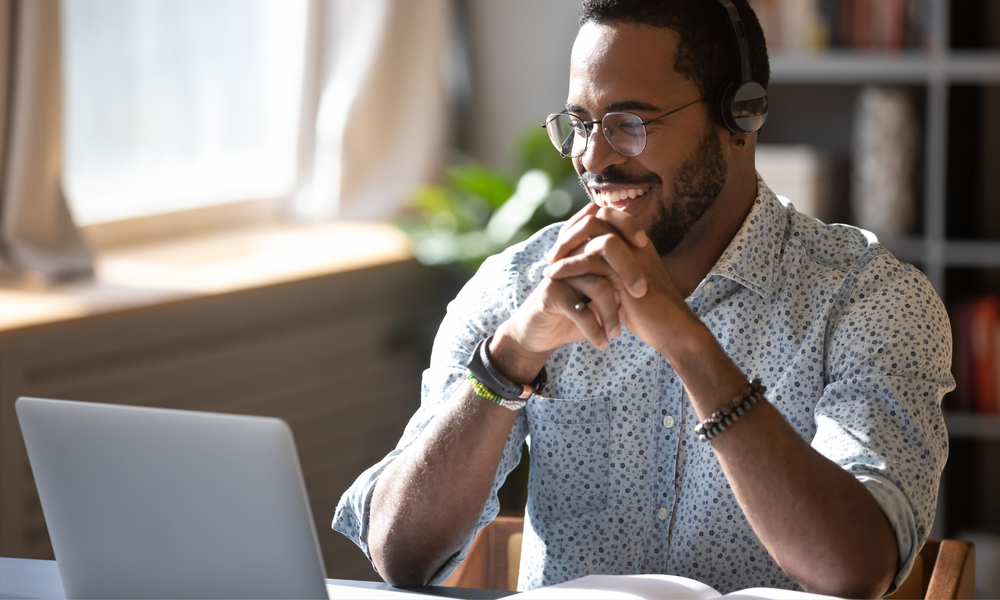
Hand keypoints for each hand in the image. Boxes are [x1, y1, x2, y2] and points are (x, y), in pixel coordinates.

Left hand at [543, 204, 696, 353]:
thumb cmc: (648, 312)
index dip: (581, 225)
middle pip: (597, 216)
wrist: (670, 330)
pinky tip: (553, 276)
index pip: (605, 216)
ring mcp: (633, 254)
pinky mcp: (626, 272)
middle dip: (570, 232)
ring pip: (593, 233)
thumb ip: (610, 269)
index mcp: (637, 242)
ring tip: (549, 264)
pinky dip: (567, 266)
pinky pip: (591, 259)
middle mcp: (635, 242)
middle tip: (553, 253)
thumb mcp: (625, 285)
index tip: (563, 245)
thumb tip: (584, 263)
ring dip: (566, 246)